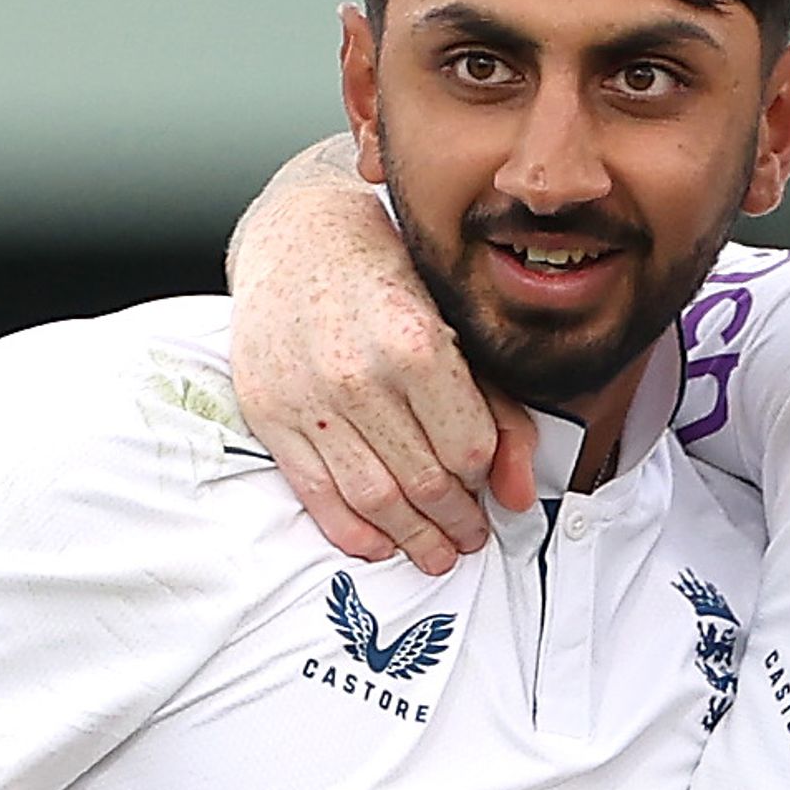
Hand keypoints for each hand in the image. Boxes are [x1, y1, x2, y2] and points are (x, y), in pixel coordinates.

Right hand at [228, 145, 535, 572]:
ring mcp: (307, 397)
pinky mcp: (270, 413)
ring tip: (434, 552)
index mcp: (415, 343)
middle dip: (455, 522)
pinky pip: (316, 494)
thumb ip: (500, 410)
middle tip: (470, 539)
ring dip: (410, 539)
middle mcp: (358, 374)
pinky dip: (351, 531)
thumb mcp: (458, 324)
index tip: (489, 491)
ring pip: (372, 499)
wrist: (299, 238)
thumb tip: (519, 496)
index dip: (484, 480)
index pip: (467, 449)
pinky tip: (379, 543)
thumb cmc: (389, 275)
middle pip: (423, 481)